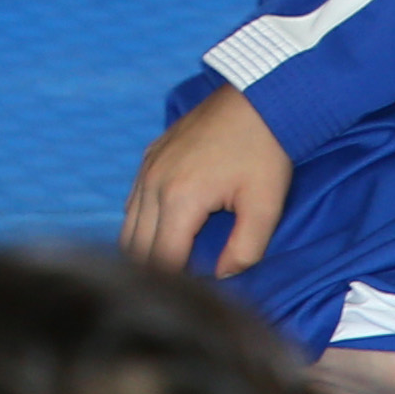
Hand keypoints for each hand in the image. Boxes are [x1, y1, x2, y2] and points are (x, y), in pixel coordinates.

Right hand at [120, 82, 294, 275]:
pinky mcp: (150, 155)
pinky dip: (142, 224)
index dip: (177, 285)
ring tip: (172, 266)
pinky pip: (133, 201)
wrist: (260, 96)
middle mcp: (153, 184)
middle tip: (180, 288)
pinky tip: (165, 232)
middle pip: (137, 249)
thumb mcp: (266, 206)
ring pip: (128, 227)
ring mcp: (148, 167)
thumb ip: (245, 250)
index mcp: (179, 200)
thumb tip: (222, 275)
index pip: (163, 262)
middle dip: (157, 273)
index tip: (195, 297)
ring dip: (145, 250)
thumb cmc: (265, 151)